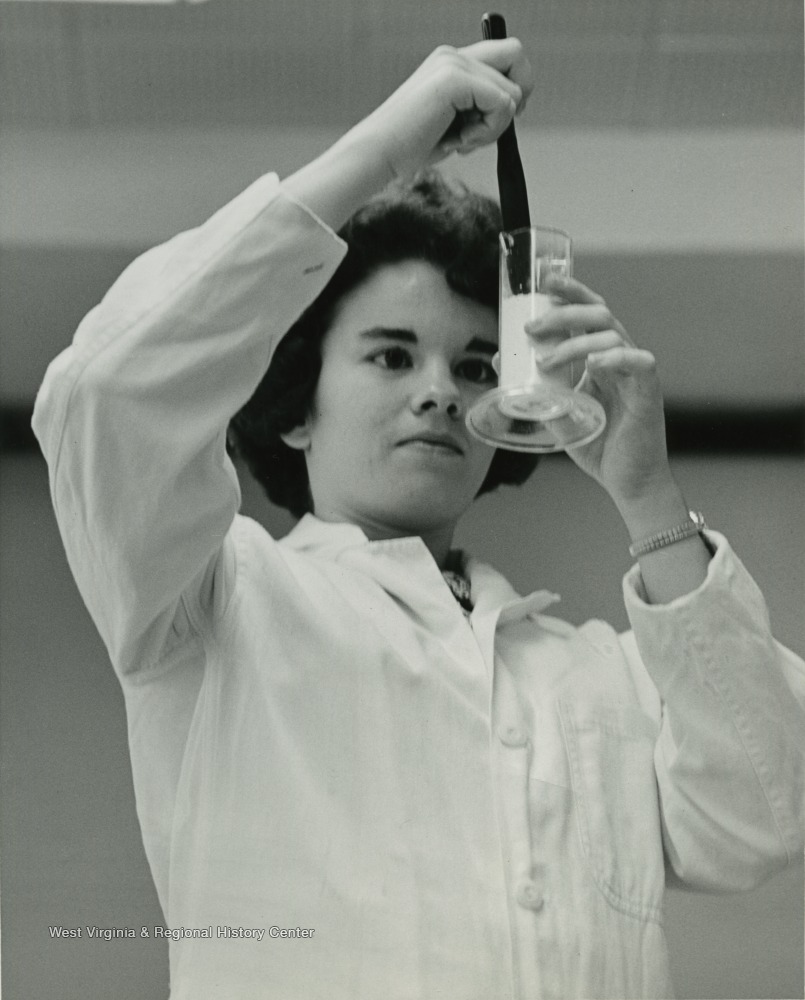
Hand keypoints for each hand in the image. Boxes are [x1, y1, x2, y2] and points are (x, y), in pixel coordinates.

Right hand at [352, 39, 532, 179]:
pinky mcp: (454, 80)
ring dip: (493, 128)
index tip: (493, 121)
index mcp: (452, 62)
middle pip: (517, 59)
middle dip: (512, 102)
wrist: (379, 155)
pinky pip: (501, 104)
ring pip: (512, 92)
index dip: (514, 87)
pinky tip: (458, 141)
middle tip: (483, 129)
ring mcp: (453, 64)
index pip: (507, 55)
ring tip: (460, 140)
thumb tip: (514, 106)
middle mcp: (454, 55)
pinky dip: (487, 132)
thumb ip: (480, 106)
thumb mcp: (454, 122)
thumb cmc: (410, 146)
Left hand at [526, 276, 675, 508]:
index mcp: (601, 356)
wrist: (628, 481)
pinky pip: (639, 362)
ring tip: (546, 362)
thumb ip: (534, 386)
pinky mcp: (648, 391)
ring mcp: (636, 372)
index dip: (570, 291)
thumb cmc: (597, 444)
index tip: (544, 280)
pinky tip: (593, 365)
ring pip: (611, 335)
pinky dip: (615, 358)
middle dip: (563, 313)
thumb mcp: (556, 411)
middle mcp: (620, 357)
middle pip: (599, 314)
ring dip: (574, 343)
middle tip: (532, 328)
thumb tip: (499, 360)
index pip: (589, 311)